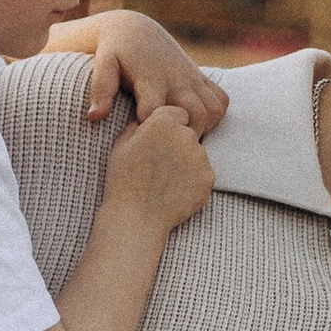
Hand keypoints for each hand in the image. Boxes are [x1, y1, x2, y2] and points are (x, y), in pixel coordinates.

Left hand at [53, 9, 228, 134]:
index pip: (156, 113)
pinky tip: (193, 121)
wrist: (136, 31)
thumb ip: (101, 89)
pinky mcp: (202, 77)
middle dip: (181, 134)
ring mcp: (192, 78)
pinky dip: (214, 114)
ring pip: (211, 110)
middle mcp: (176, 78)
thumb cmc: (115, 52)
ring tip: (178, 135)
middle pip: (194, 115)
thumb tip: (94, 117)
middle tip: (163, 144)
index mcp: (151, 78)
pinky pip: (221, 100)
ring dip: (201, 127)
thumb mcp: (104, 65)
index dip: (148, 131)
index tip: (137, 139)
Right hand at [102, 101, 214, 229]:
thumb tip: (149, 119)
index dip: (166, 127)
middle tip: (159, 164)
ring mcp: (201, 157)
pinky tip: (174, 191)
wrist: (137, 217)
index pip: (177, 113)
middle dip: (177, 143)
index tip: (156, 141)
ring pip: (196, 153)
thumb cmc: (123, 180)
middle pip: (188, 132)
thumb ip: (139, 125)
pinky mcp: (209, 178)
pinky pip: (203, 173)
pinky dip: (192, 181)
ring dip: (185, 162)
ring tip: (164, 181)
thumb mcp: (122, 144)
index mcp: (163, 122)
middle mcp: (186, 135)